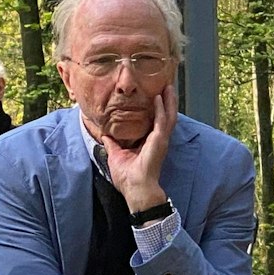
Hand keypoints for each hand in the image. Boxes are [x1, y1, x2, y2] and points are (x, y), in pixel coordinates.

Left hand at [102, 83, 176, 212]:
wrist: (136, 190)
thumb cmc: (129, 177)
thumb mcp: (116, 154)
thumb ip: (112, 142)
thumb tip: (104, 133)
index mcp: (150, 142)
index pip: (156, 121)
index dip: (158, 107)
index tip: (157, 93)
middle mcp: (158, 139)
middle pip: (166, 115)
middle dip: (167, 100)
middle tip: (167, 84)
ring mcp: (160, 140)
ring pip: (168, 116)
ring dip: (169, 101)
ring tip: (169, 86)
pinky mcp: (159, 142)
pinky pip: (162, 122)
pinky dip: (161, 109)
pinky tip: (160, 98)